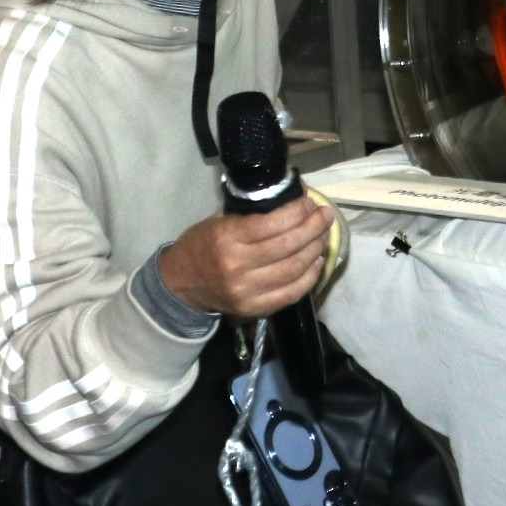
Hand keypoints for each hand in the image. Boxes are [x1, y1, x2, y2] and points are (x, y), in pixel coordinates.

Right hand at [158, 195, 331, 319]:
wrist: (180, 285)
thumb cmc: (200, 245)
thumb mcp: (217, 220)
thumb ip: (251, 210)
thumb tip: (292, 196)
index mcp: (226, 238)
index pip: (271, 224)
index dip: (297, 212)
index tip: (310, 202)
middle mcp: (237, 266)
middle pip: (287, 246)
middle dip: (313, 228)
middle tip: (325, 216)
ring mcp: (247, 291)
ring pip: (294, 269)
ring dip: (315, 249)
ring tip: (324, 235)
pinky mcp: (255, 309)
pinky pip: (291, 293)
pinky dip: (310, 277)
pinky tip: (317, 261)